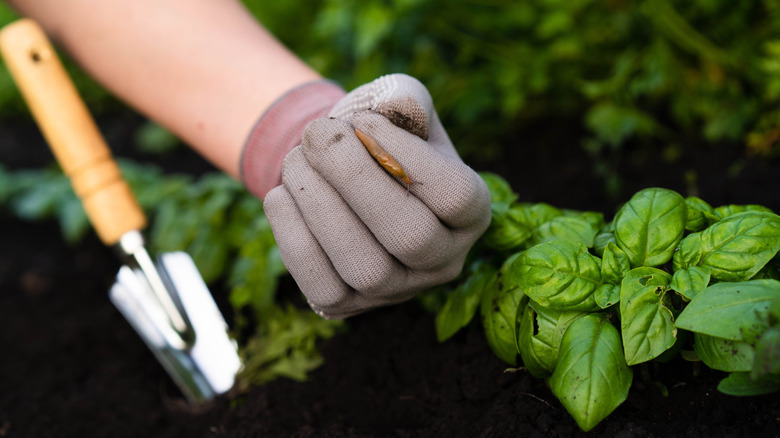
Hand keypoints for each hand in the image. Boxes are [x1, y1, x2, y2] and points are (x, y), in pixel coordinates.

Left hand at [263, 74, 490, 318]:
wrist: (339, 171)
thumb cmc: (376, 135)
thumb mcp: (398, 107)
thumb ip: (405, 98)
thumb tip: (394, 108)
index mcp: (470, 212)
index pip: (456, 196)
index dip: (407, 156)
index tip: (365, 120)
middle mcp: (443, 261)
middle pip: (410, 237)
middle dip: (354, 178)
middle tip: (317, 133)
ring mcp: (396, 291)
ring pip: (365, 267)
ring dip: (319, 205)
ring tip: (295, 159)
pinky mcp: (348, 306)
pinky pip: (322, 287)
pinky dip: (293, 237)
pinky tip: (281, 194)